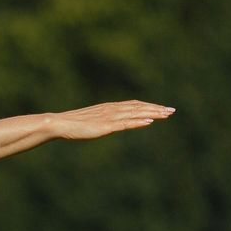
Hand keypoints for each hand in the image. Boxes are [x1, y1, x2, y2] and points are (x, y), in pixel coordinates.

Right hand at [50, 100, 175, 139]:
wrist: (59, 124)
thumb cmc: (71, 125)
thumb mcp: (90, 122)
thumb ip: (101, 122)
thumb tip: (105, 126)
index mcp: (109, 108)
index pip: (134, 105)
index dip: (148, 106)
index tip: (161, 109)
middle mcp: (112, 109)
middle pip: (138, 107)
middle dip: (156, 109)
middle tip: (172, 111)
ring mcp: (109, 117)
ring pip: (135, 113)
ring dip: (152, 113)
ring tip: (166, 115)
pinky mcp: (106, 126)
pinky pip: (126, 123)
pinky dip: (138, 121)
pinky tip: (149, 121)